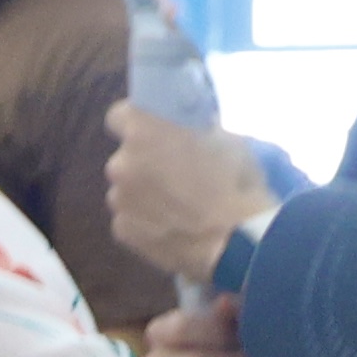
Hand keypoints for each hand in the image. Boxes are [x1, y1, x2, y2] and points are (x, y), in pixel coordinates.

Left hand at [107, 105, 273, 284]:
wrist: (238, 240)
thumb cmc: (236, 181)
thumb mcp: (226, 138)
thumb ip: (194, 130)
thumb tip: (188, 130)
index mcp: (143, 130)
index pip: (120, 116)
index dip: (137, 123)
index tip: (154, 132)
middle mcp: (121, 162)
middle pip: (125, 158)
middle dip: (144, 162)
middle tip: (174, 173)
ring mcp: (118, 199)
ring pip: (126, 190)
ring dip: (144, 193)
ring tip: (177, 207)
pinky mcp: (122, 231)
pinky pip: (130, 219)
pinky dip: (145, 221)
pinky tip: (171, 227)